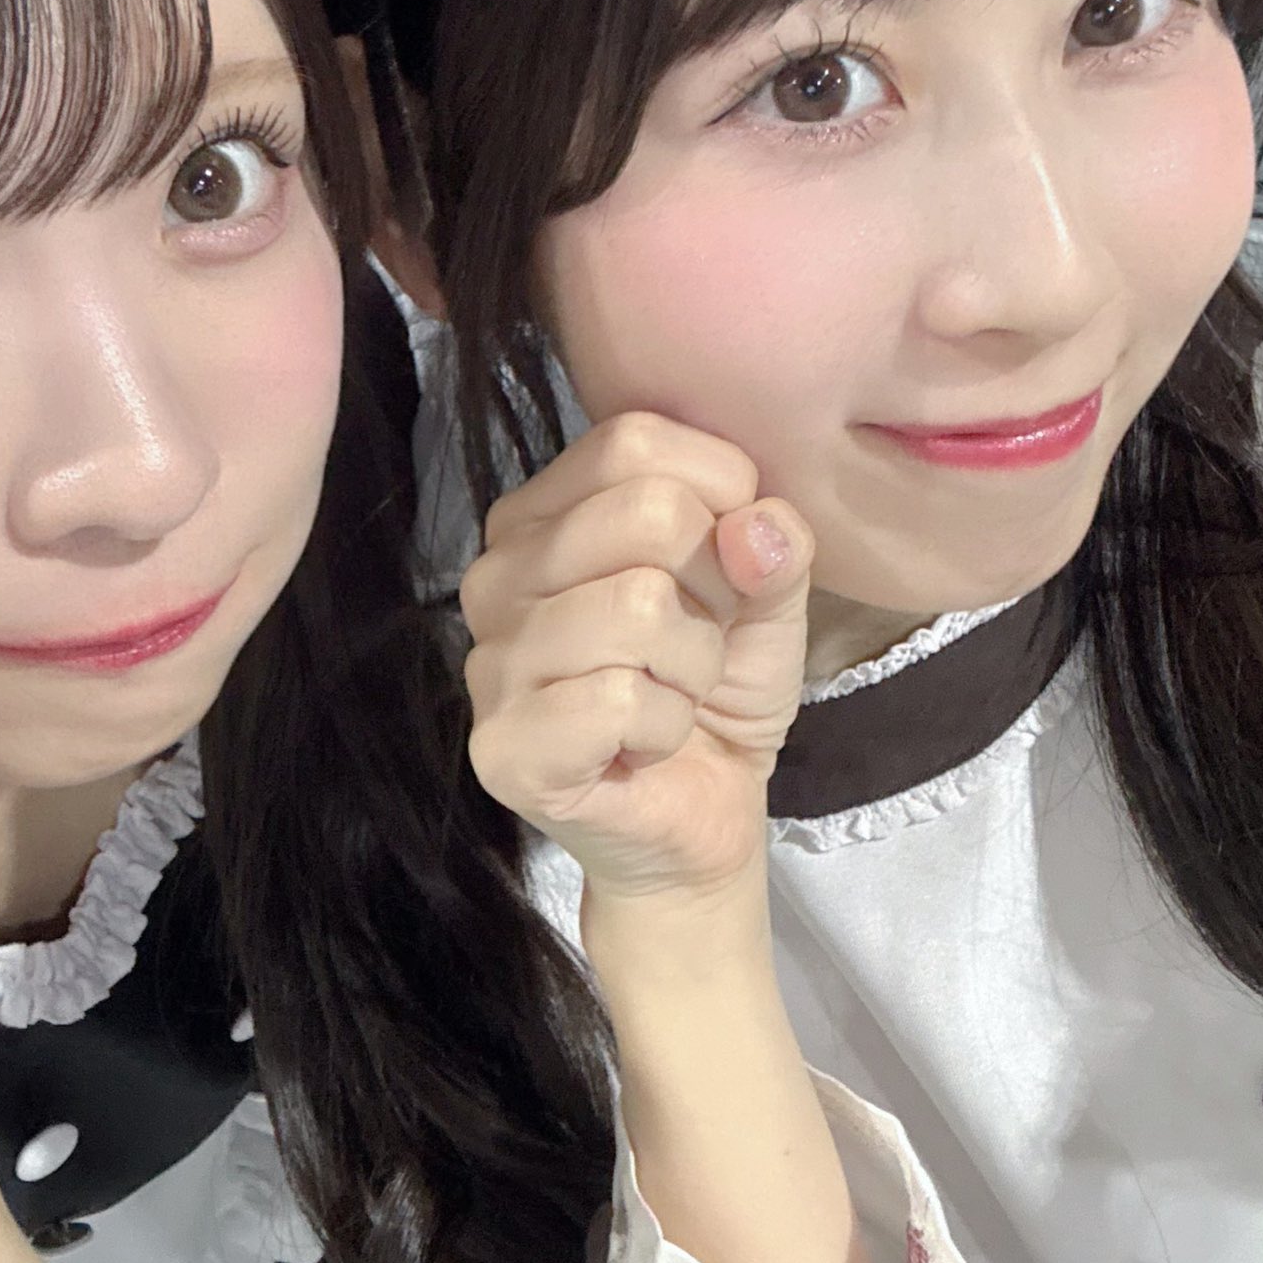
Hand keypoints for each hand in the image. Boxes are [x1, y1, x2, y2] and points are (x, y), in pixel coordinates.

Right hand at [462, 415, 812, 907]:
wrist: (699, 822)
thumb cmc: (716, 695)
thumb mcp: (766, 599)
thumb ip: (773, 543)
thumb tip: (757, 526)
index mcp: (545, 515)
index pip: (636, 440)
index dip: (722, 497)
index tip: (727, 569)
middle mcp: (498, 574)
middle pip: (647, 513)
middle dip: (714, 592)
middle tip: (697, 648)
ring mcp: (489, 660)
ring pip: (640, 608)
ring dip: (693, 670)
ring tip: (670, 700)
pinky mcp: (503, 744)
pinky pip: (620, 698)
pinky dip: (664, 729)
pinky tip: (642, 748)